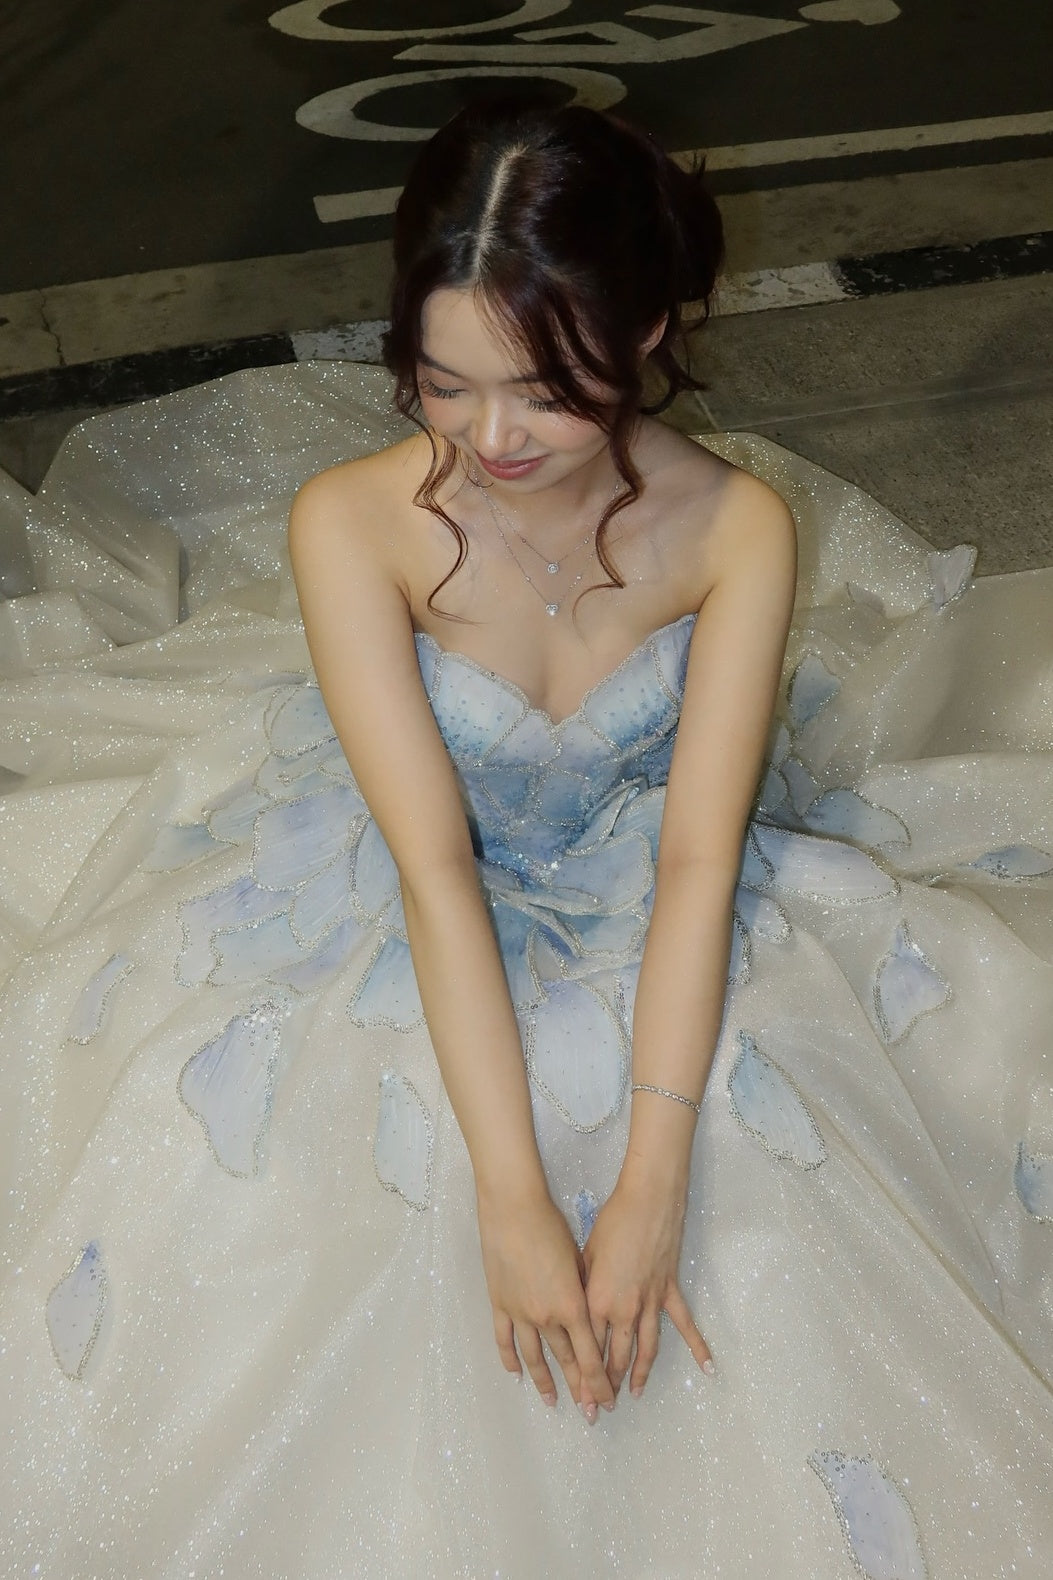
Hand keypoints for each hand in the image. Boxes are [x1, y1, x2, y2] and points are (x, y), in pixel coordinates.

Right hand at [476, 1185, 614, 1420]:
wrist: (514, 1210)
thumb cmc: (552, 1227)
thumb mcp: (580, 1261)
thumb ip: (585, 1293)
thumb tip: (591, 1316)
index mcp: (573, 1306)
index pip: (590, 1356)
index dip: (599, 1383)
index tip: (607, 1402)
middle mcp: (548, 1317)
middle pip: (566, 1361)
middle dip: (580, 1389)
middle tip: (589, 1413)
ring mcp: (520, 1313)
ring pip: (535, 1357)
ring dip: (545, 1382)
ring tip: (553, 1402)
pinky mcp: (500, 1304)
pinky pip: (505, 1340)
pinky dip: (510, 1359)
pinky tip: (516, 1374)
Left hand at [582, 1176, 711, 1398]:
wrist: (647, 1203)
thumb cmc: (610, 1224)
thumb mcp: (585, 1256)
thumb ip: (582, 1288)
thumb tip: (574, 1309)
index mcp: (596, 1301)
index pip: (586, 1348)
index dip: (582, 1377)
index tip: (580, 1399)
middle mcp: (623, 1309)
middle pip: (614, 1355)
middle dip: (606, 1386)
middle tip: (602, 1410)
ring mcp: (650, 1303)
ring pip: (645, 1348)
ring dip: (638, 1374)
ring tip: (633, 1395)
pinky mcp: (670, 1292)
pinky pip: (684, 1325)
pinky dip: (697, 1347)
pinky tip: (708, 1369)